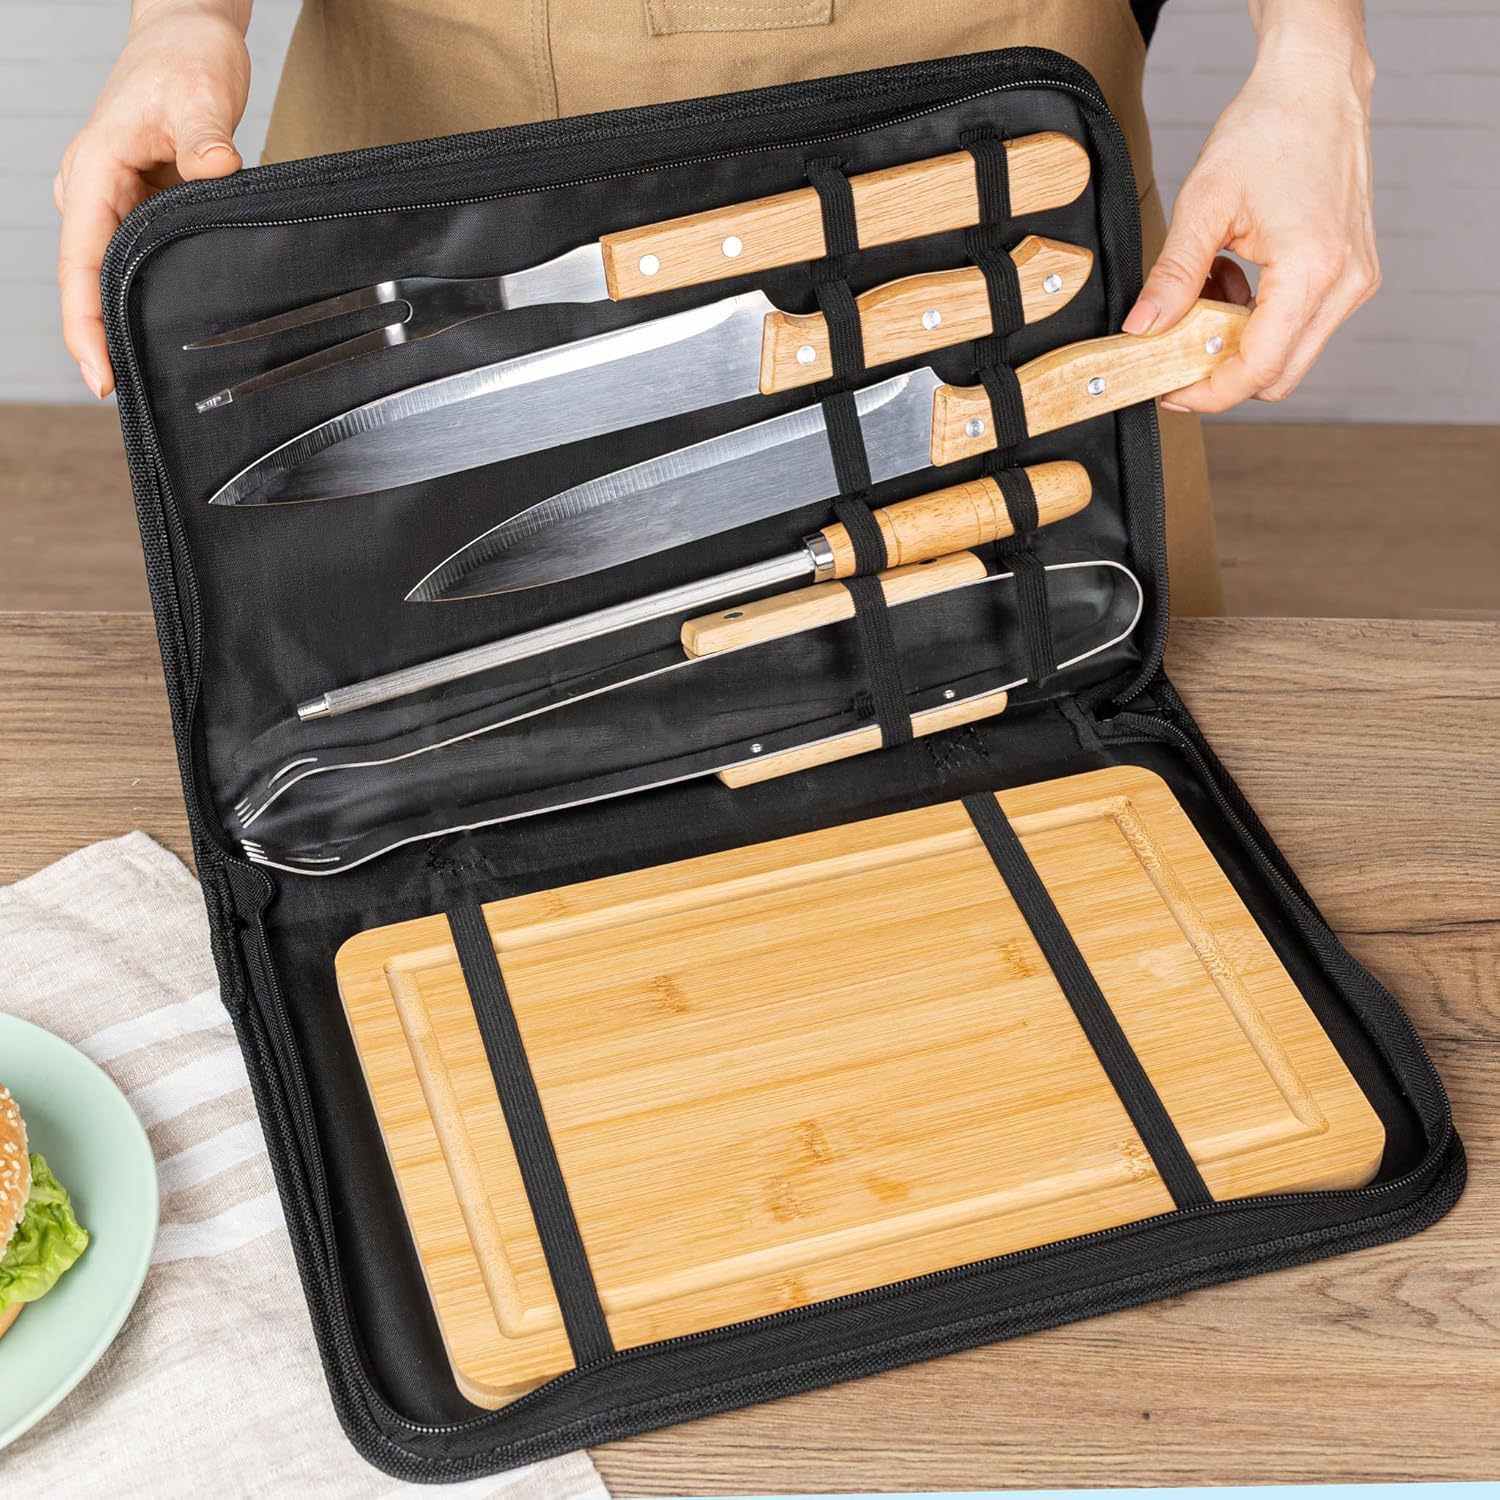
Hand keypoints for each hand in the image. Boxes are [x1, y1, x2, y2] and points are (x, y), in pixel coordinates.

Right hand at [55, 0, 251, 398]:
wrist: (188, 31)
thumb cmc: (185, 56)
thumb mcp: (198, 94)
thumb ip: (205, 139)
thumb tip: (217, 172)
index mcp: (94, 172)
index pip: (79, 264)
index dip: (86, 325)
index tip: (99, 377)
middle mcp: (97, 194)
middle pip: (92, 282)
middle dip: (107, 340)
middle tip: (138, 398)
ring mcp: (120, 202)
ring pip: (120, 275)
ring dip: (135, 320)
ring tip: (163, 378)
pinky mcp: (148, 205)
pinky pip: (149, 259)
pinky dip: (162, 294)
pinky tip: (186, 330)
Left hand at [1125, 20, 1378, 411]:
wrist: (1316, 88)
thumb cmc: (1269, 131)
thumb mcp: (1204, 203)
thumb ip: (1173, 275)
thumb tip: (1141, 329)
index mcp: (1313, 267)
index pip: (1259, 367)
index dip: (1208, 392)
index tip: (1169, 390)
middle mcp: (1345, 283)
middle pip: (1277, 376)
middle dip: (1221, 372)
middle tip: (1175, 348)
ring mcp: (1355, 281)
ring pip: (1289, 355)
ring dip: (1238, 341)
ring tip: (1208, 289)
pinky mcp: (1352, 275)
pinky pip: (1300, 327)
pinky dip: (1258, 320)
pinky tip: (1234, 278)